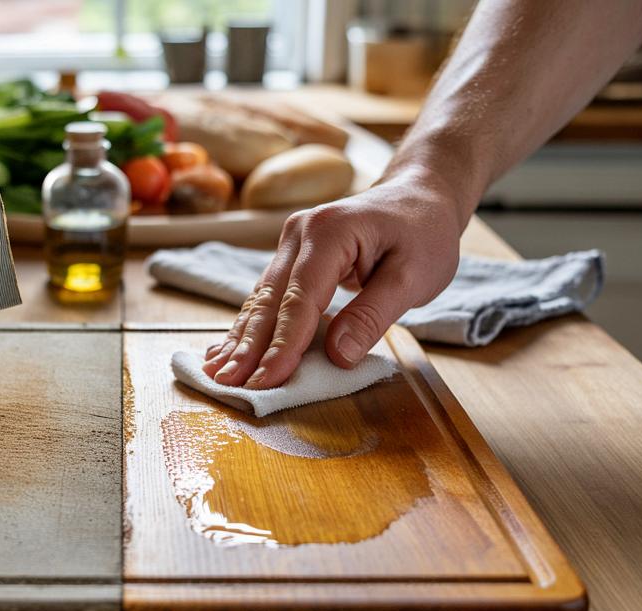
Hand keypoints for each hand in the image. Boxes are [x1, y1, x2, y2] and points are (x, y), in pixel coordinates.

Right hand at [202, 172, 464, 387]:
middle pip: (270, 299)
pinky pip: (268, 295)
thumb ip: (373, 315)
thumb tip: (337, 356)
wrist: (419, 195)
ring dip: (241, 338)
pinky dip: (251, 325)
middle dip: (248, 346)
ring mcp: (291, 242)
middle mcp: (300, 233)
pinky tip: (229, 349)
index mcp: (330, 232)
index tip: (267, 380)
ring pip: (261, 298)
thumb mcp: (415, 276)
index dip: (283, 344)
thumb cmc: (424, 232)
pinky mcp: (290, 256)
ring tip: (217, 373)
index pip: (300, 298)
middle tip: (228, 384)